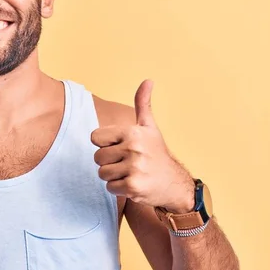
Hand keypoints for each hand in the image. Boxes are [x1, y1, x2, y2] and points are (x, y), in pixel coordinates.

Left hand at [91, 80, 194, 212]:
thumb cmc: (157, 154)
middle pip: (97, 157)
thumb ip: (143, 104)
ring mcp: (133, 168)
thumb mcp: (150, 127)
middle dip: (109, 162)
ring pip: (102, 173)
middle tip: (127, 163)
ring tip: (130, 173)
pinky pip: (109, 187)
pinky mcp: (133, 186)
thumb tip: (148, 80)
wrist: (175, 184)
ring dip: (113, 176)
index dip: (105, 144)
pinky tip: (133, 184)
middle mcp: (133, 148)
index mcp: (132, 132)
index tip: (120, 147)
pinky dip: (118, 189)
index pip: (95, 138)